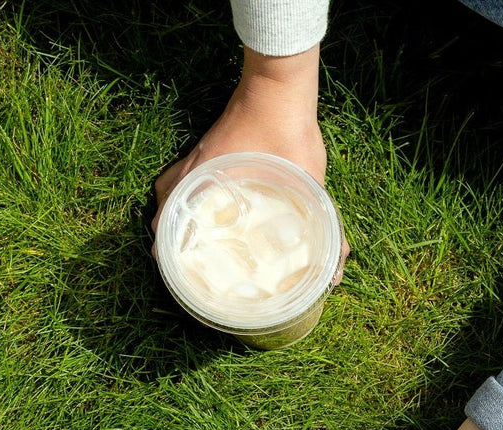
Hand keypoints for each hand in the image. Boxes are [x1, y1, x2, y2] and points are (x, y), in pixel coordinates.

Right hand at [151, 45, 349, 282]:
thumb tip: (338, 272)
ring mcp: (198, 155)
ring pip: (169, 189)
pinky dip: (181, 192)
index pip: (173, 217)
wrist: (280, 85)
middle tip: (177, 261)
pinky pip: (181, 175)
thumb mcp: (310, 183)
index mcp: (211, 179)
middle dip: (166, 235)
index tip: (171, 270)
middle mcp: (196, 168)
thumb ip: (327, 228)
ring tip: (180, 239)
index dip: (169, 247)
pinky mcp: (207, 146)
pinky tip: (196, 205)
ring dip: (170, 213)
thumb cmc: (290, 131)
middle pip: (164, 205)